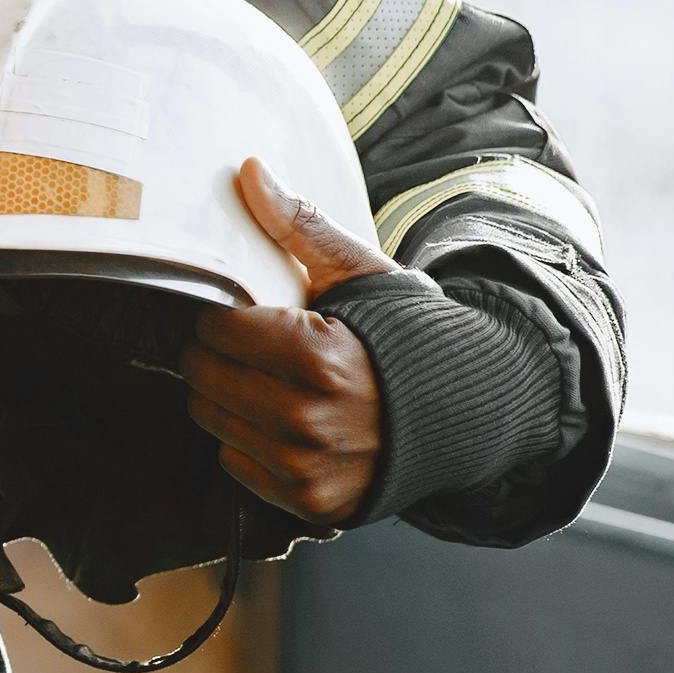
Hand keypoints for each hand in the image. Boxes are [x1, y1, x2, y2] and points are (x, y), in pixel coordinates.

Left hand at [177, 159, 398, 524]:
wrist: (470, 410)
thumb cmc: (406, 335)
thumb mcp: (359, 273)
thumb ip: (298, 224)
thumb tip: (249, 170)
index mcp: (317, 358)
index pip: (215, 330)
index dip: (223, 316)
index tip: (244, 313)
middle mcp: (308, 421)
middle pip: (203, 376)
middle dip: (217, 354)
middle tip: (251, 346)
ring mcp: (306, 468)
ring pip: (211, 420)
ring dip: (227, 396)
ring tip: (268, 380)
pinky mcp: (307, 502)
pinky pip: (235, 462)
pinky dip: (247, 439)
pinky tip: (282, 419)